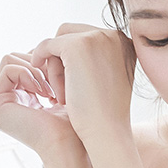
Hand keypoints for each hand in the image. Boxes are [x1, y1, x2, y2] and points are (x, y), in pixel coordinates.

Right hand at [0, 50, 84, 167]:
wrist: (71, 143)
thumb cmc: (73, 121)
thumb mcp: (56, 86)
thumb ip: (42, 69)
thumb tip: (37, 48)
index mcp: (17, 98)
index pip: (22, 60)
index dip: (42, 62)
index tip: (59, 80)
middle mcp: (3, 102)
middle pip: (14, 57)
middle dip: (37, 64)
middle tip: (55, 84)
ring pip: (9, 59)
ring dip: (34, 70)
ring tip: (49, 91)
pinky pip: (8, 69)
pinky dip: (28, 74)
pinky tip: (42, 93)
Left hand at [28, 24, 137, 165]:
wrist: (107, 132)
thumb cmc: (107, 116)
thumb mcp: (109, 81)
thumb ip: (99, 62)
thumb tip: (76, 52)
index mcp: (125, 43)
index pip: (88, 37)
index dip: (72, 58)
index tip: (68, 81)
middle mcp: (113, 35)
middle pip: (72, 34)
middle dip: (62, 59)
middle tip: (62, 89)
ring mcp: (96, 38)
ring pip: (60, 41)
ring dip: (55, 65)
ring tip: (61, 94)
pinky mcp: (77, 46)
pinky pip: (48, 45)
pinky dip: (41, 58)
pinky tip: (41, 78)